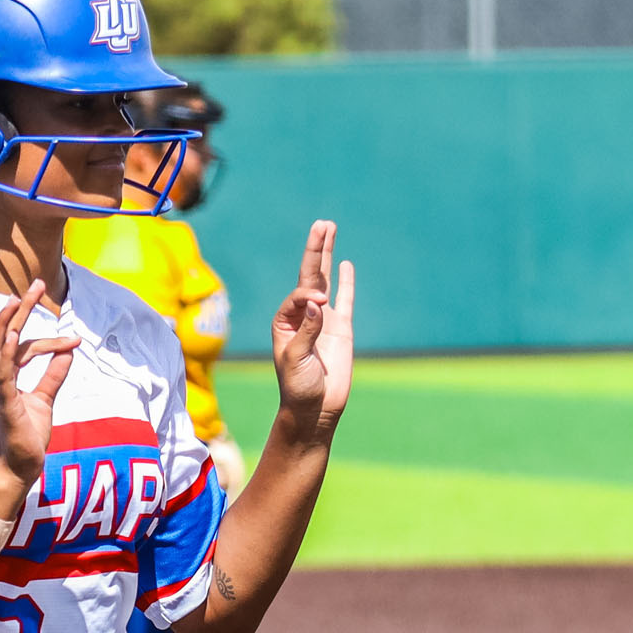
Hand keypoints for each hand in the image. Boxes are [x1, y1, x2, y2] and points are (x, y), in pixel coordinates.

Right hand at [0, 279, 77, 484]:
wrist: (20, 469)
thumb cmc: (27, 437)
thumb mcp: (45, 400)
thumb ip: (53, 376)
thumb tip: (68, 352)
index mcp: (4, 379)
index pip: (20, 347)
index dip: (46, 339)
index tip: (74, 338)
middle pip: (1, 336)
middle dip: (18, 310)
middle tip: (34, 285)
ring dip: (7, 324)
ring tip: (18, 300)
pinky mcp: (5, 404)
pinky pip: (3, 375)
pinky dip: (7, 354)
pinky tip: (13, 336)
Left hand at [270, 220, 354, 437]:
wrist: (315, 409)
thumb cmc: (298, 387)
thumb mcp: (296, 360)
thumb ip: (307, 331)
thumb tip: (318, 303)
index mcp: (285, 321)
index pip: (299, 295)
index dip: (308, 294)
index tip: (320, 305)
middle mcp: (303, 315)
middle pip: (310, 275)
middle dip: (316, 249)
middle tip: (322, 224)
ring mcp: (324, 320)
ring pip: (326, 281)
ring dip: (328, 255)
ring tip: (329, 228)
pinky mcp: (342, 329)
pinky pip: (347, 299)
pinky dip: (346, 282)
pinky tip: (345, 263)